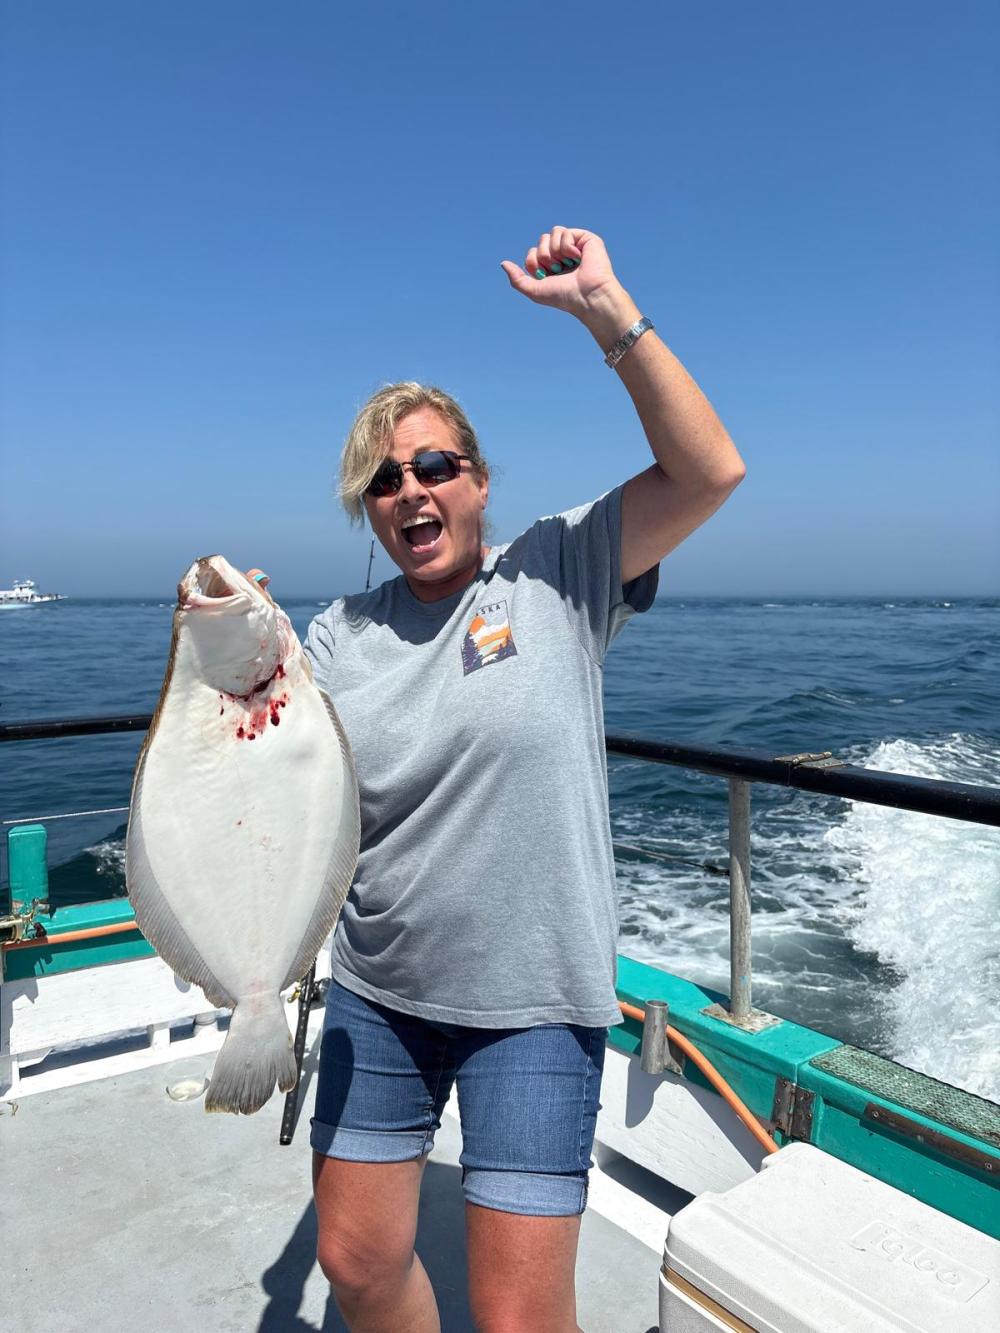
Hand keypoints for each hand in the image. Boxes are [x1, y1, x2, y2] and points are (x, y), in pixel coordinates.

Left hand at [501, 226, 623, 320]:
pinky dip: (567, 246)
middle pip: (542, 240)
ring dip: (555, 251)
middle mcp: (563, 255)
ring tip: (567, 264)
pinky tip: (578, 257)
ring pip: (552, 232)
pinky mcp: (585, 239)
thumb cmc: (564, 297)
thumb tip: (503, 263)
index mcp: (552, 267)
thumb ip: (517, 279)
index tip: (544, 275)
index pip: (533, 253)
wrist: (587, 296)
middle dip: (545, 256)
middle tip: (557, 270)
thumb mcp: (535, 291)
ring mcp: (575, 246)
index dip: (534, 262)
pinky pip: (564, 231)